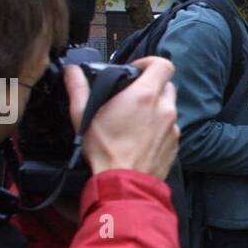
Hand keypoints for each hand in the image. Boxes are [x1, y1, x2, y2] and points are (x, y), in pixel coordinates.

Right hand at [65, 57, 178, 178]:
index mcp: (145, 95)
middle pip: (166, 85)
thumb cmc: (105, 151)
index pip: (163, 64)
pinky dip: (159, 128)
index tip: (135, 71)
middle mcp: (165, 108)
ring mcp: (173, 128)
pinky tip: (142, 138)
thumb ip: (78, 89)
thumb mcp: (84, 116)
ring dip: (155, 108)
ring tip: (135, 120)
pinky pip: (170, 128)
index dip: (149, 63)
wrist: (126, 184)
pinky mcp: (175, 145)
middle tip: (132, 96)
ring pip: (169, 107)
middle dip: (151, 87)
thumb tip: (72, 70)